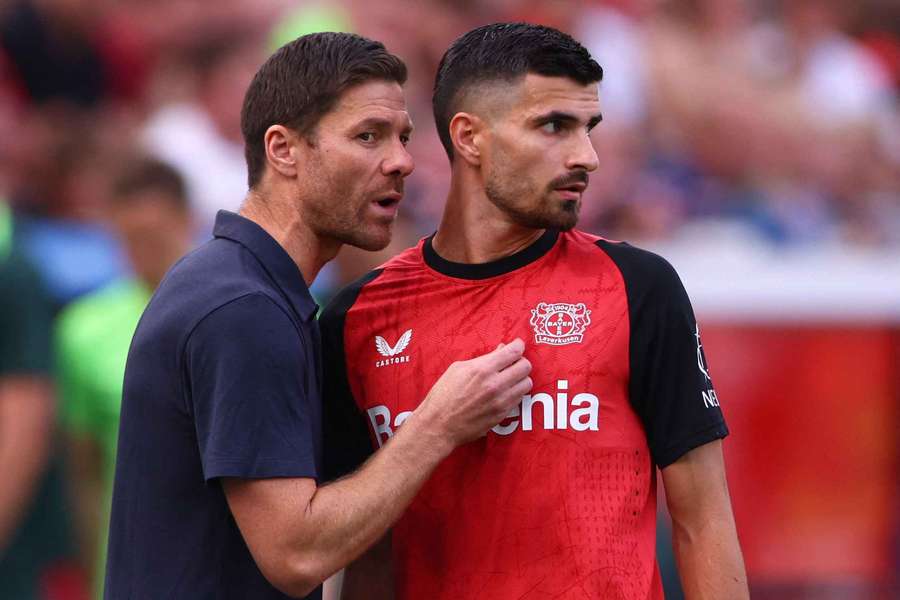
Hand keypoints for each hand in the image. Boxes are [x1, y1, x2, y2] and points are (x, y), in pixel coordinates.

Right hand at [410, 339, 531, 450]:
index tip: (517, 345)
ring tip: (510, 378)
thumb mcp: (458, 369)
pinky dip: (515, 392)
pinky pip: (519, 399)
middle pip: (525, 366)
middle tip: (513, 362)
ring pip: (527, 383)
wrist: (439, 424)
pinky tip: (505, 391)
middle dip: (521, 361)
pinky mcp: (502, 414)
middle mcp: (495, 384)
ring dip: (520, 378)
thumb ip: (482, 359)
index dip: (518, 345)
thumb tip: (500, 350)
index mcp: (482, 369)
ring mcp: (500, 401)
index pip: (513, 352)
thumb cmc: (443, 395)